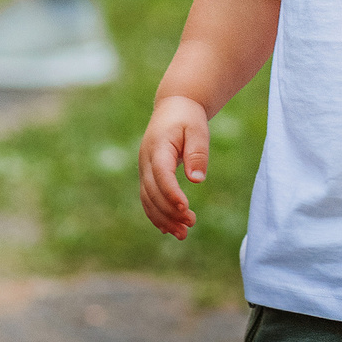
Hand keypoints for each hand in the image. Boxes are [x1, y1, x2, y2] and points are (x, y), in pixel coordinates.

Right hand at [139, 96, 211, 239]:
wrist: (173, 107)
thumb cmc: (187, 118)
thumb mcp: (197, 129)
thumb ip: (197, 153)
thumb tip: (196, 179)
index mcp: (158, 146)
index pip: (161, 173)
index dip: (171, 192)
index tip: (185, 207)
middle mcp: (146, 159)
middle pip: (152, 191)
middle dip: (170, 211)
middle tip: (191, 223)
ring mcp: (144, 168)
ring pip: (147, 199)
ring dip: (163, 218)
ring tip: (183, 234)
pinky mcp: (147, 175)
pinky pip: (148, 198)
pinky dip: (157, 215)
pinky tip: (170, 229)